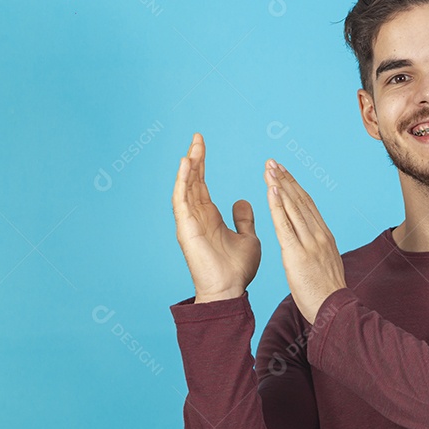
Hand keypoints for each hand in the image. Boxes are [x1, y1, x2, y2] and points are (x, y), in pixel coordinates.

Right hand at [171, 133, 260, 301]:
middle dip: (194, 158)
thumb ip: (244, 219)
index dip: (201, 164)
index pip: (201, 184)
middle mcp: (196, 217)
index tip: (201, 144)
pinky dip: (181, 181)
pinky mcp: (186, 227)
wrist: (229, 290)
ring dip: (187, 166)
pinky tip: (185, 164)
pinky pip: (180, 200)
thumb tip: (242, 201)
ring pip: (185, 187)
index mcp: (209, 217)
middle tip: (197, 137)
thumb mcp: (248, 237)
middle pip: (191, 181)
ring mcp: (189, 222)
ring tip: (192, 147)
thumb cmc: (238, 269)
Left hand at [264, 159, 346, 323]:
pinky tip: (271, 190)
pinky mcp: (298, 252)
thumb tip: (310, 246)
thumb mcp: (325, 266)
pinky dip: (278, 205)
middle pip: (300, 200)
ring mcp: (310, 242)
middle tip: (272, 162)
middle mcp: (319, 234)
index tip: (283, 173)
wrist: (334, 309)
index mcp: (325, 237)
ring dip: (279, 186)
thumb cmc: (327, 294)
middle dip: (285, 179)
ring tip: (269, 169)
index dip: (294, 187)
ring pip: (292, 207)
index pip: (307, 205)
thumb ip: (317, 251)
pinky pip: (285, 224)